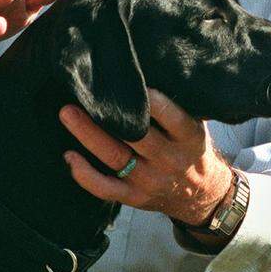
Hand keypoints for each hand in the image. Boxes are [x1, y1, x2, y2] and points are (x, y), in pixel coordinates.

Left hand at [60, 88, 232, 226]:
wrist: (202, 194)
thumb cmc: (191, 148)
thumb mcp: (196, 126)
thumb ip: (175, 107)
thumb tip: (140, 74)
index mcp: (189, 138)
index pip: (170, 116)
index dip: (150, 100)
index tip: (128, 81)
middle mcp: (170, 160)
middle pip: (136, 136)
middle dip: (107, 115)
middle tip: (82, 93)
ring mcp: (150, 181)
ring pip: (115, 158)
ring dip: (88, 136)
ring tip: (68, 114)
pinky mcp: (134, 197)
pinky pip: (105, 189)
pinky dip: (85, 174)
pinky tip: (68, 156)